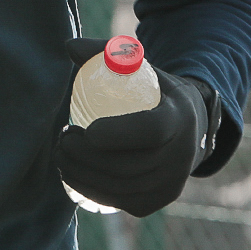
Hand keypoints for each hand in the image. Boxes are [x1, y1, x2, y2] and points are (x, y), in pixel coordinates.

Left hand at [54, 37, 210, 217]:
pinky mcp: (155, 202)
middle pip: (128, 165)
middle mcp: (181, 158)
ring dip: (82, 174)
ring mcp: (169, 185)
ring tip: (62, 154)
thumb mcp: (138, 66)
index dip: (118, 133)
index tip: (87, 128)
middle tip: (62, 138)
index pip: (150, 130)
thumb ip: (105, 52)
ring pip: (120, 186)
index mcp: (179, 118)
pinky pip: (118, 200)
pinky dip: (91, 190)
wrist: (188, 128)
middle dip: (86, 156)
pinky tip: (72, 173)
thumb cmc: (153, 90)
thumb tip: (69, 46)